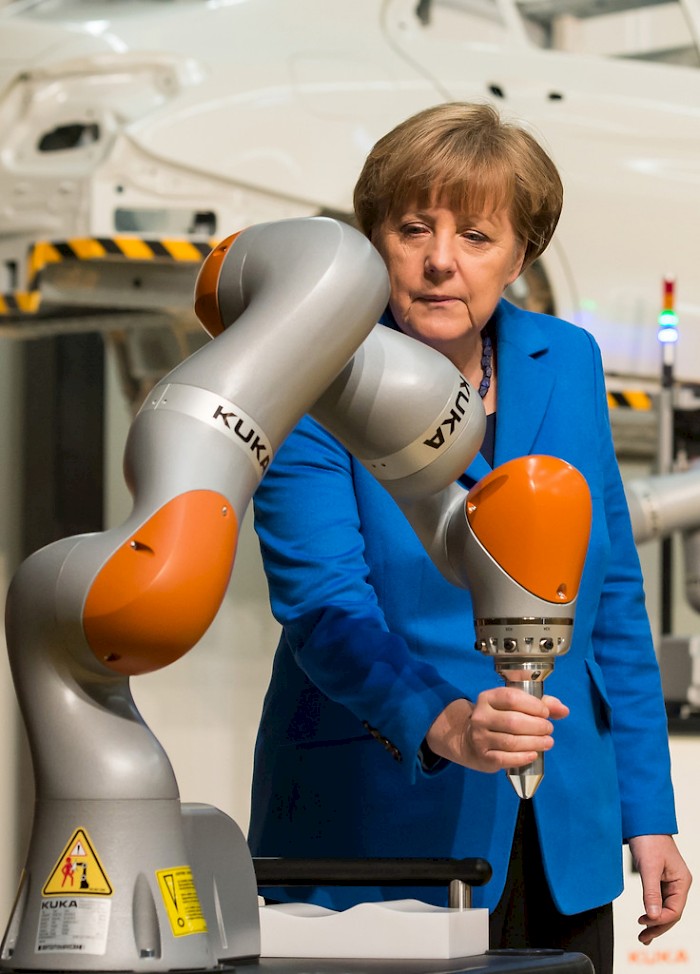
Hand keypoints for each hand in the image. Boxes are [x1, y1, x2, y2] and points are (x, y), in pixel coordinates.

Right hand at [425, 687, 568, 772]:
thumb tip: (564, 710)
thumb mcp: (515, 706)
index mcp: (488, 698)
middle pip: (513, 721)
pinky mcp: (483, 756)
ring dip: (534, 743)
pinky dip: (523, 757)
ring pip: (511, 741)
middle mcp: (480, 716)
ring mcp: (479, 737)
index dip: (533, 705)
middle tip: (549, 729)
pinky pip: (506, 759)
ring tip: (548, 742)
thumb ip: (540, 704)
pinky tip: (534, 755)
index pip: (512, 698)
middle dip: (537, 726)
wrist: (469, 739)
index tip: (546, 712)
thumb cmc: (499, 718)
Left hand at [628, 834, 691, 944]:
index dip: (661, 920)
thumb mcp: (649, 867)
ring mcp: (670, 882)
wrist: (642, 821)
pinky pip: (659, 900)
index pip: (675, 910)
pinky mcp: (660, 878)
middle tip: (643, 938)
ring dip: (655, 922)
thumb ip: (651, 892)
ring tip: (643, 936)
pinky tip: (646, 919)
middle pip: (672, 913)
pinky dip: (653, 911)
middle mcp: (679, 883)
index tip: (644, 923)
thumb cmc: (649, 839)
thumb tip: (653, 916)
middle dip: (658, 927)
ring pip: (666, 908)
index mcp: (682, 881)